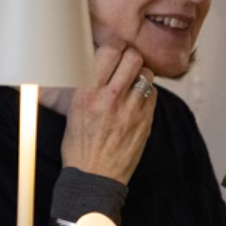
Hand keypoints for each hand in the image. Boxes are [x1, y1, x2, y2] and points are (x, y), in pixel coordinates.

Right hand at [61, 44, 155, 183]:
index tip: (114, 51)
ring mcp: (130, 111)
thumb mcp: (72, 111)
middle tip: (128, 62)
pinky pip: (153, 94)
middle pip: (132, 58)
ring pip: (146, 74)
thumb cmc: (79, 146)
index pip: (108, 52)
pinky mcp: (145, 122)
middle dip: (131, 56)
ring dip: (141, 74)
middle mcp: (109, 99)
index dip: (114, 48)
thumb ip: (86, 86)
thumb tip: (96, 65)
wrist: (94, 177)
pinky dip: (147, 92)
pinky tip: (138, 98)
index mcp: (86, 93)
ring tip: (133, 80)